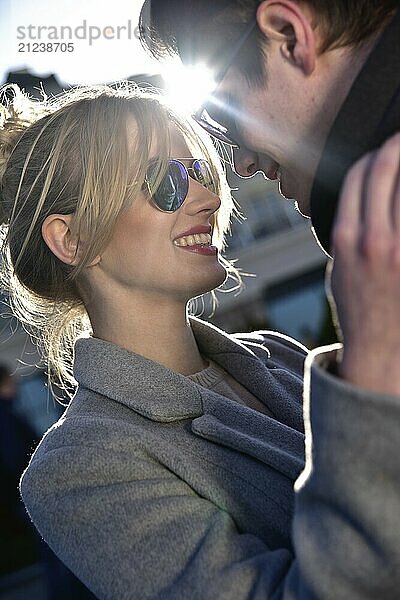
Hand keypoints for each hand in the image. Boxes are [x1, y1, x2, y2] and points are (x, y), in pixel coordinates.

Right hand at [328, 132, 399, 393]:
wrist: (380, 349)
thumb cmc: (359, 309)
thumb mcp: (339, 269)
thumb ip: (349, 232)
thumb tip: (363, 199)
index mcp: (346, 239)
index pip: (356, 177)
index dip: (370, 156)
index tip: (381, 149)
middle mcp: (374, 239)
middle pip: (385, 170)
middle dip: (398, 143)